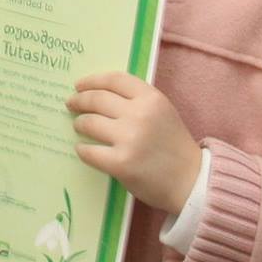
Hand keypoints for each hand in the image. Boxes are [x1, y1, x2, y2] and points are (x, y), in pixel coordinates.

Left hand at [67, 72, 202, 212]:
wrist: (190, 182)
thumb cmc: (174, 146)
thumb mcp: (163, 112)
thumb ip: (137, 101)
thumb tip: (99, 94)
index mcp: (151, 98)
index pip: (114, 79)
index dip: (93, 80)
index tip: (80, 85)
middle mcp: (140, 114)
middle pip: (97, 98)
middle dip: (79, 100)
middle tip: (71, 103)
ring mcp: (129, 139)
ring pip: (90, 122)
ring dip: (79, 123)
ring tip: (78, 126)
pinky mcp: (121, 163)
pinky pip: (89, 151)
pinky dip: (82, 149)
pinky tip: (82, 149)